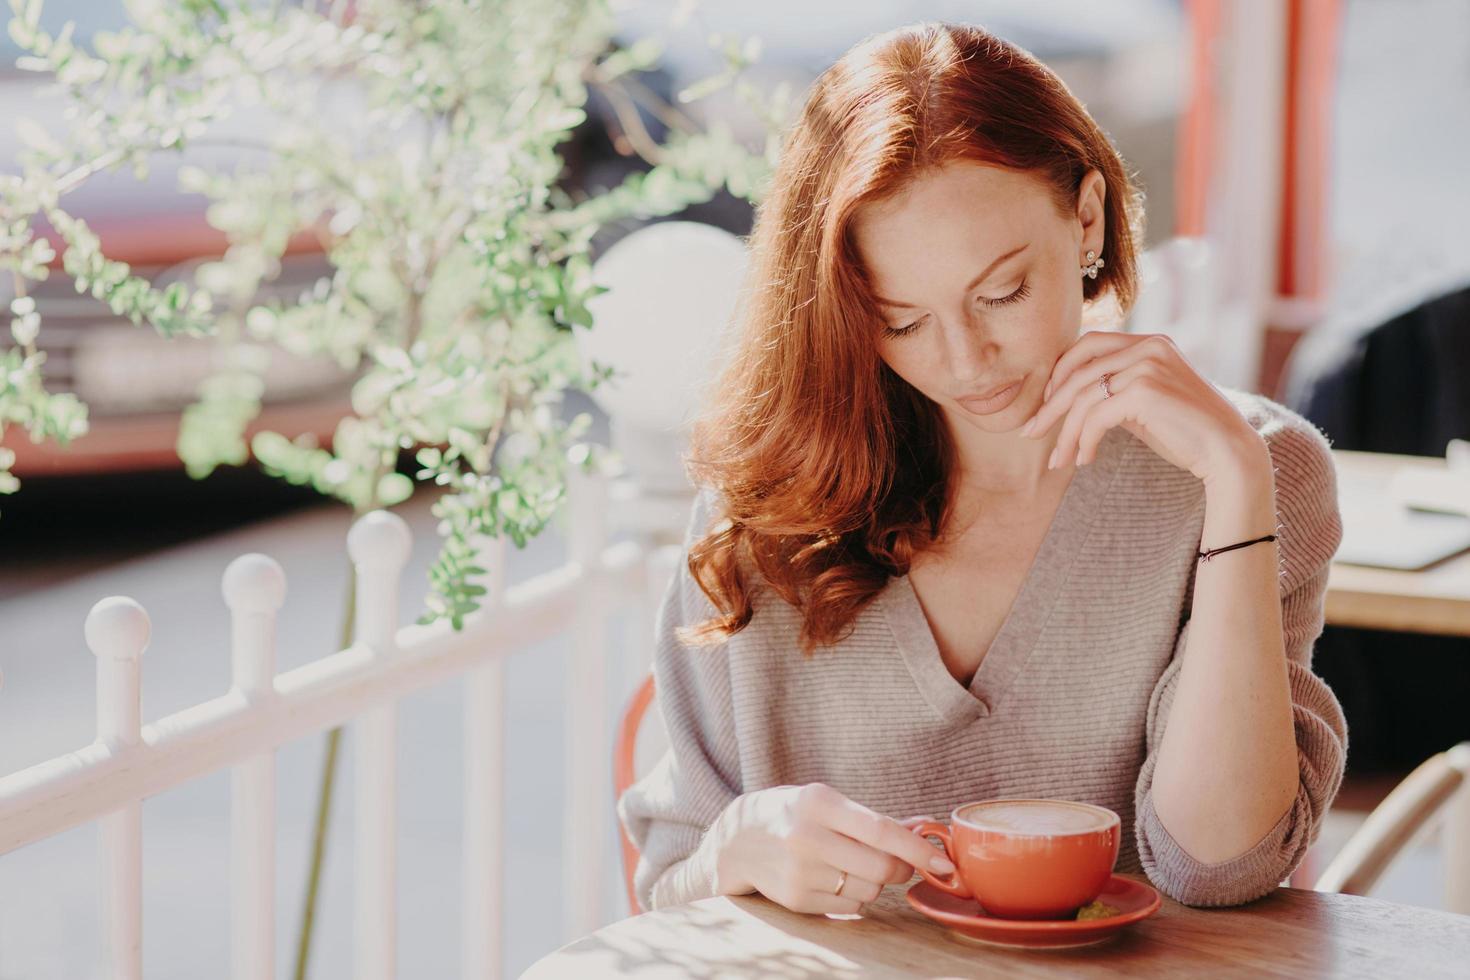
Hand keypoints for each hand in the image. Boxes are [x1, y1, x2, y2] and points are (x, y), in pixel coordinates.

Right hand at [713, 783, 955, 914]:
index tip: (944, 862)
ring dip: (873, 882)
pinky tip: (831, 879)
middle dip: (900, 869)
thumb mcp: (827, 802)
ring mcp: (799, 870)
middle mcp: (805, 835)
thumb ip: (875, 818)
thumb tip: (926, 826)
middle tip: (897, 863)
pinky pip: (850, 907)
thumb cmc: (793, 815)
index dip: (917, 848)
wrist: (737, 840)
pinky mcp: (795, 899)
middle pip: (881, 867)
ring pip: (869, 890)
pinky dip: (852, 896)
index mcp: (818, 802)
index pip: (880, 830)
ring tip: (848, 865)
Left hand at [1018, 331, 1264, 484]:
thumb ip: (1115, 390)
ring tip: (1058, 461)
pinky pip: (1096, 416)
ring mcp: (1147, 365)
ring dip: (1064, 433)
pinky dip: (1083, 440)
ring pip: (1083, 397)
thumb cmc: (1186, 432)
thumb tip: (1069, 400)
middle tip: (1030, 432)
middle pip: (1078, 369)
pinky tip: (1084, 459)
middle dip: (1049, 404)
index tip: (1046, 404)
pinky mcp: (1145, 391)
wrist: (1227, 451)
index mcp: (1149, 342)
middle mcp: (1148, 346)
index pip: (1088, 345)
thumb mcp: (1145, 402)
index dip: (1060, 373)